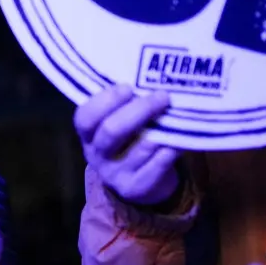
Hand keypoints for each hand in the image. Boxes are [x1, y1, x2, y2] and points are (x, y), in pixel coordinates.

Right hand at [74, 85, 180, 205]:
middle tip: (162, 96)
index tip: (128, 87)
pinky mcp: (136, 188)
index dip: (104, 101)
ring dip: (161, 128)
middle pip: (111, 131)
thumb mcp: (117, 123)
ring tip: (176, 113)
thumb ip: (123, 105)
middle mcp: (96, 155)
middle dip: (139, 111)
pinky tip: (181, 138)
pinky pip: (157, 166)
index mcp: (88, 134)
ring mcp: (114, 174)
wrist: (138, 182)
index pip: (84, 117)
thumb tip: (149, 76)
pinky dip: (170, 149)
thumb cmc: (130, 140)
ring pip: (140, 148)